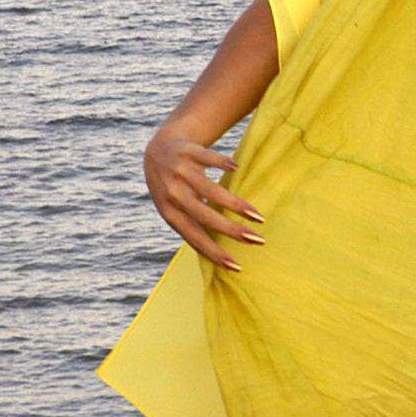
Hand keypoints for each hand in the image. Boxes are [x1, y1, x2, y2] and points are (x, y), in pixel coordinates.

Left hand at [144, 128, 263, 271]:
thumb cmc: (174, 187)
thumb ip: (192, 225)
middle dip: (233, 230)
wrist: (158, 150)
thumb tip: (219, 256)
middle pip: (205, 216)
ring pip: (211, 190)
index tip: (236, 266)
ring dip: (237, 204)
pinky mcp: (188, 151)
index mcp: (170, 212)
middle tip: (257, 240)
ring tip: (257, 215)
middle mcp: (173, 193)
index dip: (214, 252)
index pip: (194, 237)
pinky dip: (223, 163)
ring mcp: (180, 172)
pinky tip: (236, 168)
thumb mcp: (175, 208)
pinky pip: (208, 158)